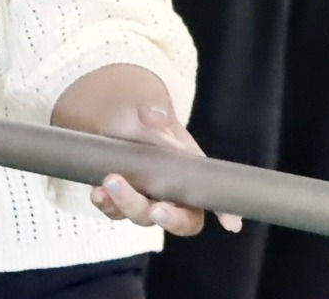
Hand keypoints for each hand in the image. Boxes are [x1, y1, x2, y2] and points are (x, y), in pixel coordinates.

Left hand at [52, 65, 241, 236]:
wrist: (104, 109)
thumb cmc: (138, 108)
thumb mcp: (146, 106)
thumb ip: (152, 115)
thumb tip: (157, 119)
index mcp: (189, 165)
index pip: (211, 193)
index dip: (224, 210)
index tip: (231, 222)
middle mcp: (170, 186)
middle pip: (181, 218)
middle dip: (169, 218)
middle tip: (154, 209)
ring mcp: (144, 194)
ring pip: (143, 216)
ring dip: (128, 205)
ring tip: (110, 182)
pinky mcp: (118, 198)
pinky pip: (115, 210)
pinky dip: (106, 204)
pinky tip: (97, 192)